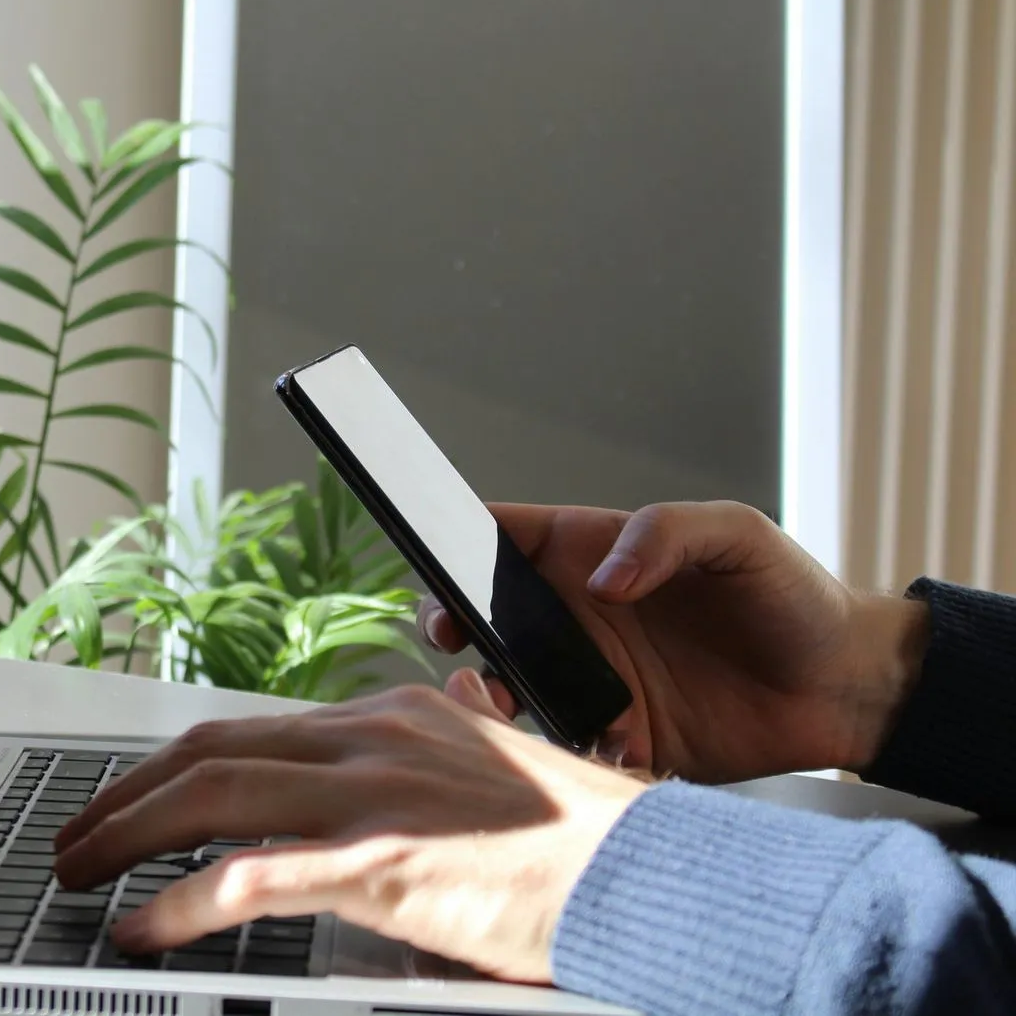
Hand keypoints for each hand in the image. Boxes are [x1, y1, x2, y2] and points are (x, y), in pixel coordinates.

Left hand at [52, 677, 645, 983]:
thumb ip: (438, 742)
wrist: (645, 873)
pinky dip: (180, 904)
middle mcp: (370, 740)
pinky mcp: (380, 865)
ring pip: (212, 797)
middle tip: (79, 831)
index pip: (254, 728)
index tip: (138, 793)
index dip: (178, 763)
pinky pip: (250, 878)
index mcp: (391, 717)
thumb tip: (418, 719)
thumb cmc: (579, 836)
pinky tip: (145, 927)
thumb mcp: (493, 761)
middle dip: (127, 792)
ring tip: (81, 871)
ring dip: (127, 835)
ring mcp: (371, 797)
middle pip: (210, 750)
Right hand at [422, 501, 928, 782]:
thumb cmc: (795, 595)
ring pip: (510, 688)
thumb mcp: (739, 535)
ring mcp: (595, 679)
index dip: (461, 542)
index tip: (437, 559)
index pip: (507, 537)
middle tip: (454, 643)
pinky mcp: (620, 738)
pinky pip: (567, 749)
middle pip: (486, 617)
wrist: (848, 689)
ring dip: (494, 699)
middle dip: (452, 627)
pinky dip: (565, 753)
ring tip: (505, 709)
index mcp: (595, 554)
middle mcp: (581, 617)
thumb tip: (600, 578)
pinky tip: (603, 746)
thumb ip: (665, 533)